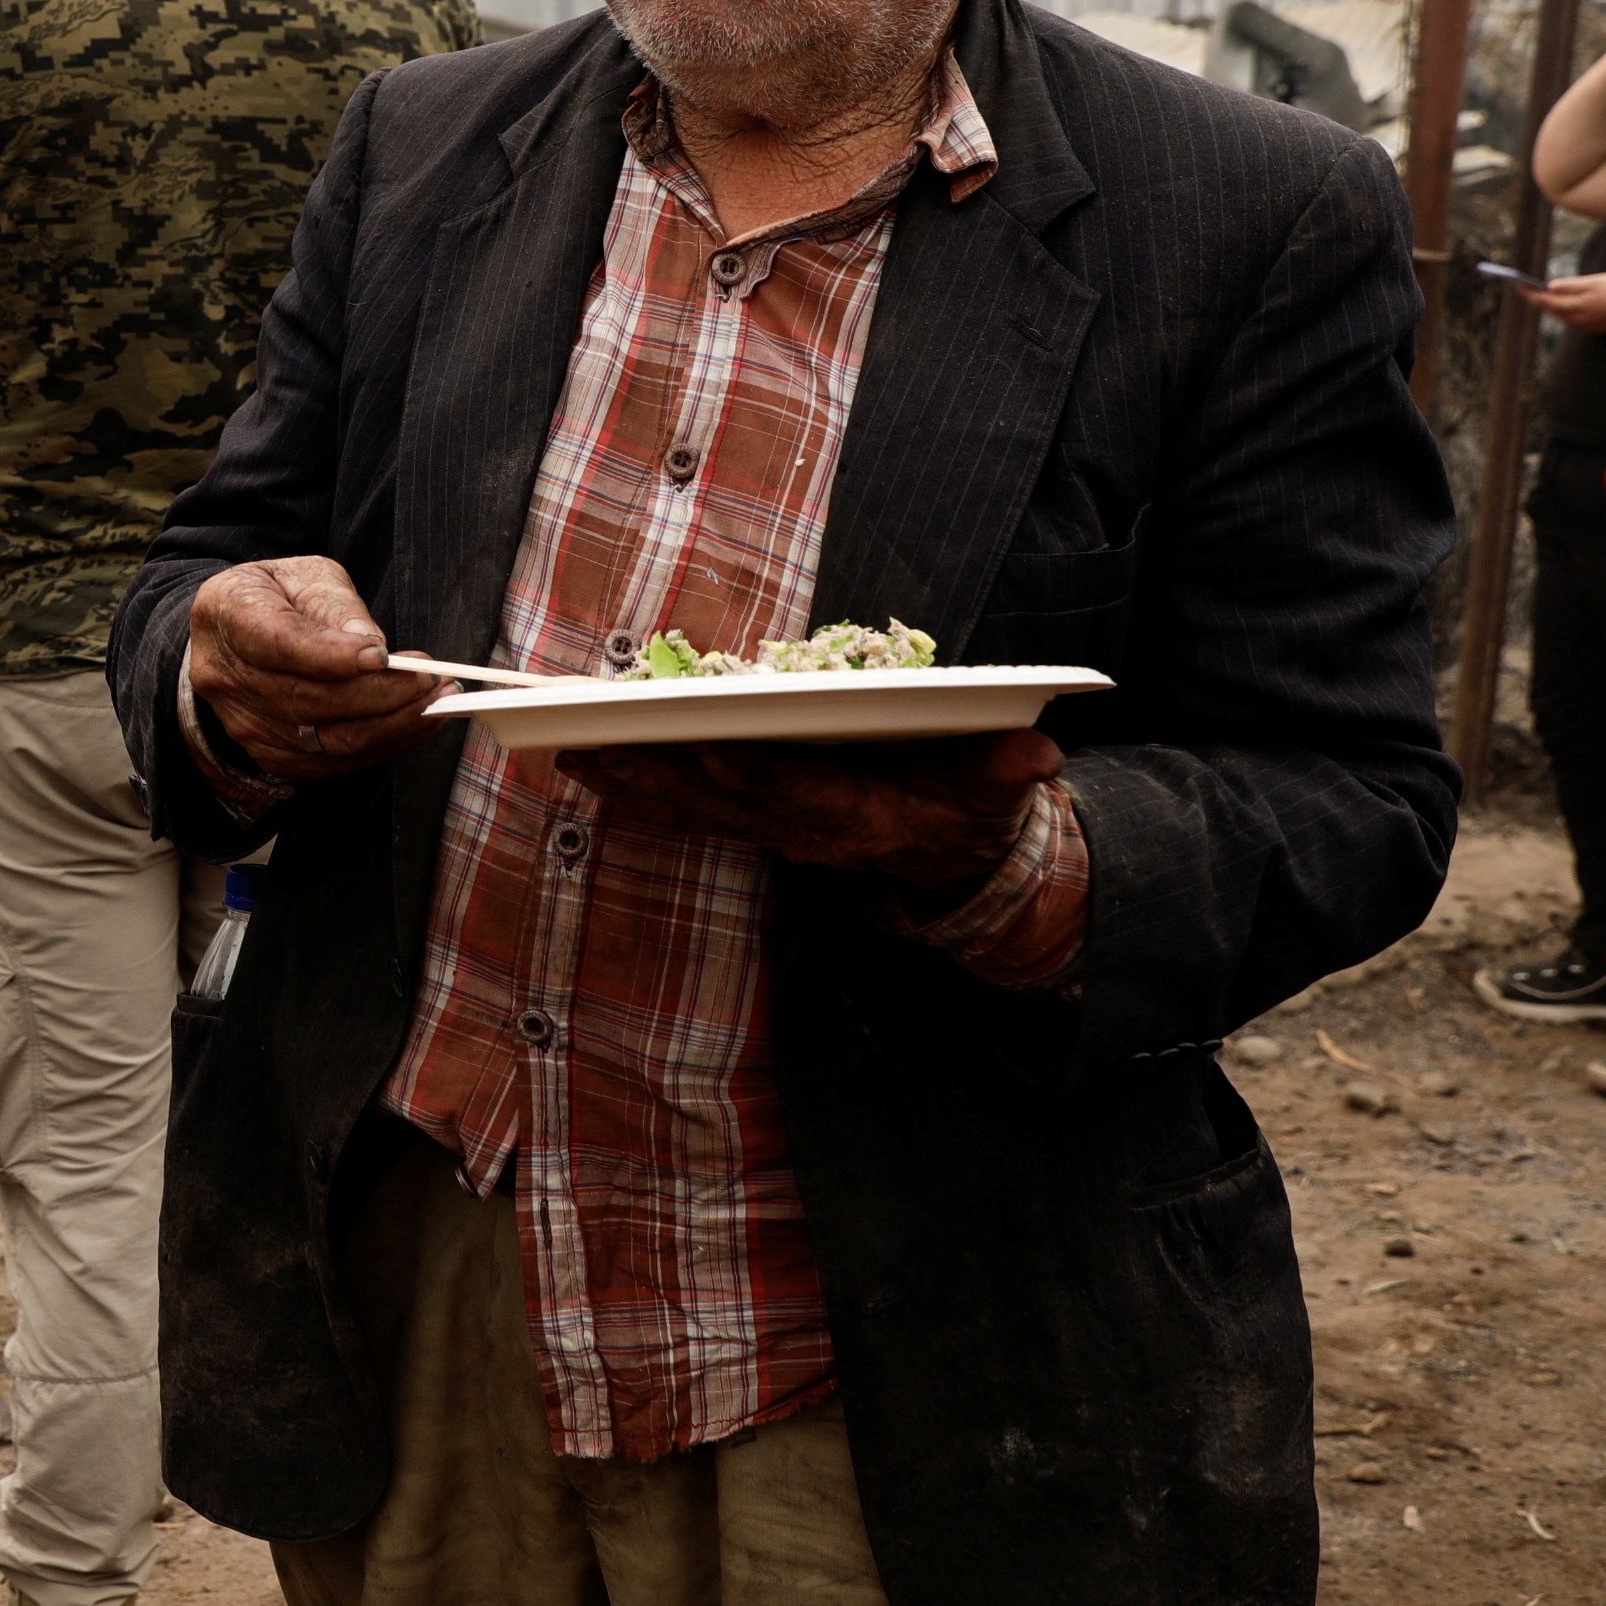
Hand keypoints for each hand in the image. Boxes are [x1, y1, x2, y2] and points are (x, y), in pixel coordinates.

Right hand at [185, 557, 444, 781]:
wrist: (236, 635)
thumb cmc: (278, 596)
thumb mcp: (306, 575)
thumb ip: (336, 605)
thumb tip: (370, 646)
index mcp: (227, 613)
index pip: (277, 644)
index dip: (331, 656)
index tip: (383, 656)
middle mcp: (225, 676)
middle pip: (309, 700)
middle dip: (381, 694)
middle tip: (430, 678)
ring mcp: (245, 723)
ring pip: (327, 741)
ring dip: (392, 724)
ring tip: (434, 699)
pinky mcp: (271, 755)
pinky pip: (335, 762)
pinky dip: (384, 745)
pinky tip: (415, 723)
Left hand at [553, 728, 1060, 903]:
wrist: (952, 863)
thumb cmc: (974, 814)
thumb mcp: (1004, 794)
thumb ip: (1011, 773)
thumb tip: (1036, 756)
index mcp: (860, 819)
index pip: (798, 796)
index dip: (755, 776)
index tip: (711, 748)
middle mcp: (803, 831)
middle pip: (721, 803)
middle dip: (660, 775)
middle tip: (600, 742)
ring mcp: (772, 830)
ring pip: (689, 809)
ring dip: (630, 782)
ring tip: (569, 748)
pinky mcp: (752, 822)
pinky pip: (682, 810)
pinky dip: (633, 791)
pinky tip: (585, 765)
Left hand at [1525, 269, 1605, 329]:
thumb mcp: (1595, 282)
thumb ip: (1571, 286)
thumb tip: (1550, 287)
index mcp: (1574, 307)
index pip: (1545, 300)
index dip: (1530, 293)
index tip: (1519, 285)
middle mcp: (1575, 320)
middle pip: (1551, 309)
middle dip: (1538, 299)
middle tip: (1528, 289)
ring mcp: (1584, 326)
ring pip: (1561, 315)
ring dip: (1551, 306)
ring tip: (1542, 295)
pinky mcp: (1593, 328)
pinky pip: (1572, 319)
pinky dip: (1564, 311)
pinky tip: (1565, 305)